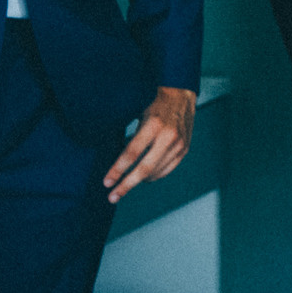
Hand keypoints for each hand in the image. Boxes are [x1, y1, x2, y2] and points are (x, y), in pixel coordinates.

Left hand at [104, 86, 195, 203]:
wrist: (182, 96)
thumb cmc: (156, 104)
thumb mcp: (139, 115)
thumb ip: (131, 138)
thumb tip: (116, 161)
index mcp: (154, 125)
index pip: (131, 153)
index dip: (117, 170)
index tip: (107, 182)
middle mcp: (169, 136)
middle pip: (144, 168)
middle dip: (126, 184)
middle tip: (112, 196)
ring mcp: (179, 144)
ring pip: (156, 172)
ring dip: (139, 181)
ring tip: (126, 184)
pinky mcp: (184, 149)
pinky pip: (167, 170)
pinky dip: (154, 176)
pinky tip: (144, 177)